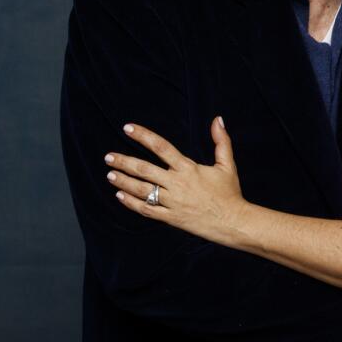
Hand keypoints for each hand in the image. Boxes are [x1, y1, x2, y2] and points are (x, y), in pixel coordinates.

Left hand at [105, 117, 246, 245]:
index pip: (161, 147)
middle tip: (108, 156)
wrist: (233, 222)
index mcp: (188, 168)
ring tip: (110, 174)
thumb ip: (221, 141)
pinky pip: (147, 210)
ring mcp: (172, 202)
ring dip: (124, 181)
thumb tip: (218, 119)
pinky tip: (120, 196)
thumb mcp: (227, 164)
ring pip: (142, 190)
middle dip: (124, 162)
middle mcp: (177, 184)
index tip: (128, 129)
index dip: (143, 136)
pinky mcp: (171, 218)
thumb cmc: (230, 193)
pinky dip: (132, 203)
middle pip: (145, 169)